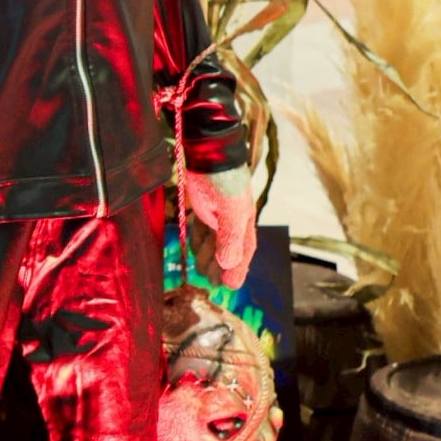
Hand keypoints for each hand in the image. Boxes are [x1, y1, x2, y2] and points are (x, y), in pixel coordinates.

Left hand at [182, 166, 255, 288]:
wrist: (206, 154)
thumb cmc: (221, 182)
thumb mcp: (229, 211)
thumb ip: (230, 239)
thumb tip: (229, 265)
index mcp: (244, 222)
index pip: (244, 252)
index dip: (238, 270)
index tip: (229, 286)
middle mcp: (233, 221)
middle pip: (228, 250)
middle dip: (220, 267)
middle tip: (211, 282)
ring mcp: (217, 215)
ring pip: (214, 243)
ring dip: (208, 256)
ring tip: (202, 268)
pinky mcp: (204, 209)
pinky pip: (203, 231)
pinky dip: (199, 241)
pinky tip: (196, 247)